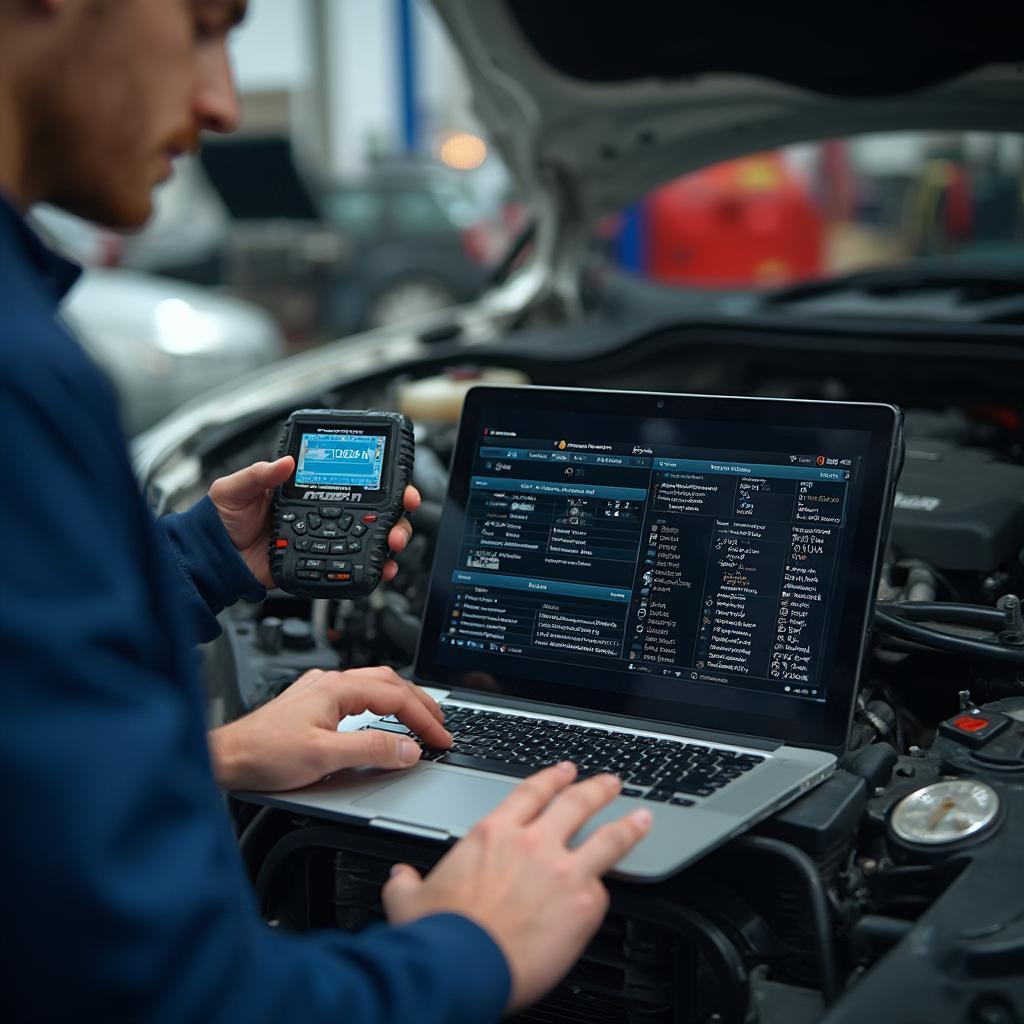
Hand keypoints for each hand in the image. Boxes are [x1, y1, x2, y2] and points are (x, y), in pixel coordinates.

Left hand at [207, 456, 420, 586]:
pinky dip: (375, 568)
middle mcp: (325, 513)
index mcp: (311, 491)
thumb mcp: (234, 490)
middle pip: (375, 511)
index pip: (354, 481)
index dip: (383, 482)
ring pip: (373, 539)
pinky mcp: (322, 565)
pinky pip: (355, 567)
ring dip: (392, 539)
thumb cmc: (223, 521)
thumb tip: (284, 462)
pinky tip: (382, 568)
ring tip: (393, 544)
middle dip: (397, 514)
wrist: (215, 560)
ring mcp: (327, 540)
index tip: (399, 485)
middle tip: (400, 518)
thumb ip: (257, 475)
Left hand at [208, 667, 450, 790]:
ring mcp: (321, 690)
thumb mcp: (324, 756)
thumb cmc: (264, 754)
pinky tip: (382, 714)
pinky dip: (382, 702)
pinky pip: (358, 692)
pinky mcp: (313, 702)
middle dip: (420, 703)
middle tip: (441, 727)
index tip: (441, 738)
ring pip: (374, 684)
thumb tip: (409, 749)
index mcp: (337, 688)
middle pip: (390, 682)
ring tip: (421, 719)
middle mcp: (330, 682)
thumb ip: (371, 751)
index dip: (424, 719)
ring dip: (402, 700)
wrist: (226, 758)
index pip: (396, 697)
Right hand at [382, 763, 651, 1012]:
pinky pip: (604, 890)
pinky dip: (608, 888)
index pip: (531, 792)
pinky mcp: (582, 903)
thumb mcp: (409, 900)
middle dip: (597, 788)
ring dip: (628, 824)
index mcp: (493, 834)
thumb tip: (401, 878)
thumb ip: (408, 883)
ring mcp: (562, 870)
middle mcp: (532, 843)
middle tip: (610, 782)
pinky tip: (616, 888)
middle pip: (576, 802)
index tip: (565, 771)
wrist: (461, 965)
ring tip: (643, 816)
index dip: (552, 778)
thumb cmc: (437, 935)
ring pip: (607, 837)